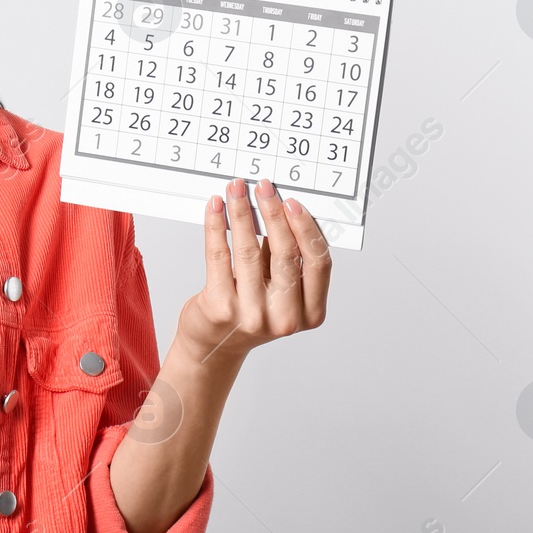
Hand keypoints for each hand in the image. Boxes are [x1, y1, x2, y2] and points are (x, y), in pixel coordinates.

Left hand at [173, 176, 330, 363]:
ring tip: (235, 190)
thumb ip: (286, 257)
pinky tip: (215, 208)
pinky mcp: (220, 308)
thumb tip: (280, 206)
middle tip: (264, 187)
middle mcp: (285, 318)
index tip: (293, 202)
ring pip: (249, 251)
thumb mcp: (279, 289)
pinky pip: (219, 256)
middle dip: (273, 213)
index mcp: (311, 313)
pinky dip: (216, 226)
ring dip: (242, 213)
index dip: (306, 228)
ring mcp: (252, 315)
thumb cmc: (251, 310)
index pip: (318, 263)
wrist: (214, 345)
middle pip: (286, 253)